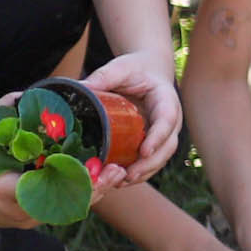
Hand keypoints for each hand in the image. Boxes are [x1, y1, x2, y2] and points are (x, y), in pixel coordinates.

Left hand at [82, 52, 184, 185]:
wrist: (148, 73)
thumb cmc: (135, 70)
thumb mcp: (122, 68)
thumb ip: (105, 76)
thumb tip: (80, 87)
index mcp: (167, 101)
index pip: (166, 122)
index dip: (157, 138)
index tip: (144, 151)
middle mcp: (170, 121)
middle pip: (167, 147)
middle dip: (150, 164)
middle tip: (129, 175)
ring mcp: (164, 134)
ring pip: (160, 158)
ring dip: (144, 172)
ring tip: (122, 182)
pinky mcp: (154, 142)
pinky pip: (151, 161)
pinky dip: (139, 173)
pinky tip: (122, 181)